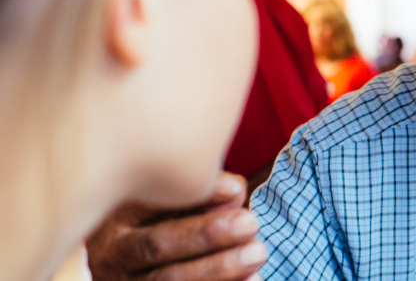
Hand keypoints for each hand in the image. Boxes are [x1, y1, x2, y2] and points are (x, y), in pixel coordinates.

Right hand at [87, 172, 266, 280]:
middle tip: (251, 223)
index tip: (237, 188)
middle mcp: (112, 255)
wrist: (143, 267)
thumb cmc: (167, 224)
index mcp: (115, 218)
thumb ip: (202, 197)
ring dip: (218, 268)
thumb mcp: (176, 206)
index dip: (196, 195)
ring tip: (258, 253)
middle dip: (207, 235)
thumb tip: (235, 191)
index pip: (149, 202)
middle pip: (156, 245)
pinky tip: (253, 280)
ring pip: (169, 279)